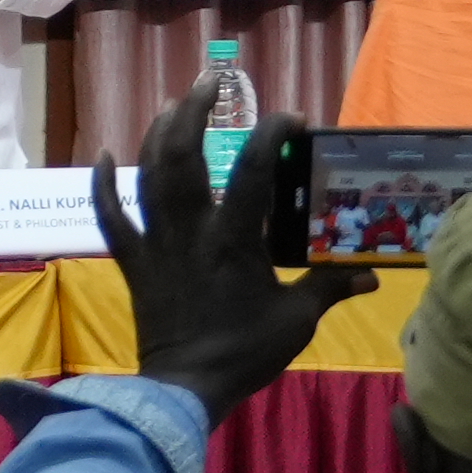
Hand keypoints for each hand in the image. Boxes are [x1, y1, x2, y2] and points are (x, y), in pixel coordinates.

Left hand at [96, 79, 369, 420]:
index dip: (271, 134)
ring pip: (148, 176)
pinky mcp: (133, 262)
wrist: (186, 389)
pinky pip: (110, 219)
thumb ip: (330, 287)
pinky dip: (103, 187)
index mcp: (234, 238)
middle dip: (195, 112)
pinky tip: (102, 157)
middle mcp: (190, 229)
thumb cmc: (245, 353)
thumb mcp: (297, 319)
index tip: (290, 118)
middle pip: (185, 155)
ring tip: (172, 106)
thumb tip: (369, 275)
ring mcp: (157, 243)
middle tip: (211, 84)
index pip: (253, 170)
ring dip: (157, 135)